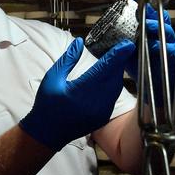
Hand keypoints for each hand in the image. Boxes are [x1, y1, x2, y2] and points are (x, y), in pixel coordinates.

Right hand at [19, 37, 135, 150]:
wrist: (48, 133)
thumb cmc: (47, 104)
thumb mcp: (53, 78)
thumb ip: (68, 59)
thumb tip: (79, 42)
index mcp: (81, 91)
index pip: (104, 68)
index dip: (117, 55)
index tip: (127, 44)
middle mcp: (95, 102)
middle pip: (114, 76)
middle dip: (120, 61)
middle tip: (124, 47)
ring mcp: (101, 111)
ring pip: (116, 86)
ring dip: (118, 72)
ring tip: (118, 58)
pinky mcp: (104, 116)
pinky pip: (113, 95)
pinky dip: (114, 83)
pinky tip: (111, 75)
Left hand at [125, 0, 174, 107]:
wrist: (152, 89)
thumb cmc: (142, 66)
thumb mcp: (128, 50)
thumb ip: (121, 39)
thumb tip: (104, 30)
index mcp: (152, 31)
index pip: (149, 12)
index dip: (142, 2)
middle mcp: (162, 35)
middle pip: (161, 17)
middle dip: (151, 11)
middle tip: (141, 7)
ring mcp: (170, 46)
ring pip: (167, 31)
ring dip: (157, 27)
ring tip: (147, 25)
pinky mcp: (174, 59)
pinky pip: (171, 50)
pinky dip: (162, 47)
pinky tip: (153, 46)